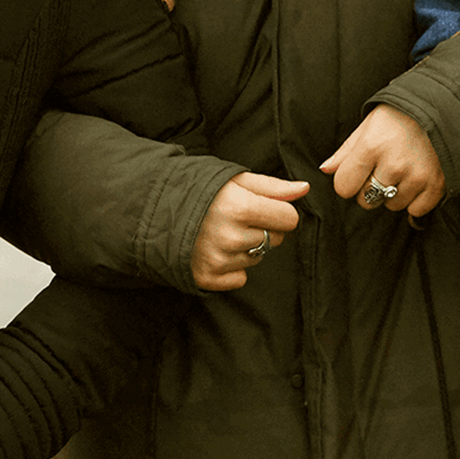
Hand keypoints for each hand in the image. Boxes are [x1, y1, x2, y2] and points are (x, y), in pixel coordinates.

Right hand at [191, 172, 309, 291]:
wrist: (155, 209)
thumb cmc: (200, 190)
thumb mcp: (236, 180)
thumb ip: (273, 187)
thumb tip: (304, 189)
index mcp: (239, 207)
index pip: (289, 219)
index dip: (278, 211)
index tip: (261, 207)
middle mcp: (229, 237)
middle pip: (275, 239)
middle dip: (262, 228)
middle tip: (236, 218)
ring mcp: (217, 260)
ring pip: (257, 258)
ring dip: (246, 247)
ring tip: (221, 232)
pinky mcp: (206, 277)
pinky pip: (239, 278)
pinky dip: (231, 267)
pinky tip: (214, 250)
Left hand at [320, 104, 444, 217]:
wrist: (443, 109)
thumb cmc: (400, 117)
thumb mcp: (368, 126)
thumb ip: (345, 151)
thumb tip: (326, 170)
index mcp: (371, 146)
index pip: (343, 187)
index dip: (348, 181)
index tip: (358, 172)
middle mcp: (393, 164)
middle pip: (366, 201)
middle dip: (370, 189)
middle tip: (382, 169)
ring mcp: (416, 177)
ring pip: (391, 206)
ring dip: (394, 194)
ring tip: (403, 170)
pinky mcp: (436, 186)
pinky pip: (415, 210)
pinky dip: (415, 200)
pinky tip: (417, 180)